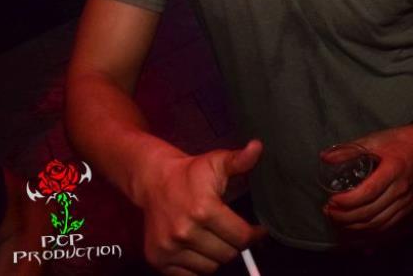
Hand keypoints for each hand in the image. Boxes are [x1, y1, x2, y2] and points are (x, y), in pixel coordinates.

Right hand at [135, 140, 266, 274]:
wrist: (154, 181)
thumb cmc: (192, 173)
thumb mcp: (217, 161)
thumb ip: (240, 160)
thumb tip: (258, 147)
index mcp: (203, 209)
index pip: (241, 237)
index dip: (255, 235)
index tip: (258, 231)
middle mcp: (184, 232)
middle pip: (227, 254)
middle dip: (235, 244)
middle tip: (233, 232)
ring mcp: (169, 248)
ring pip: (210, 268)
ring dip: (217, 256)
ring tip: (216, 238)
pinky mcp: (157, 259)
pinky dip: (198, 266)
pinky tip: (200, 248)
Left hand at [323, 121, 412, 237]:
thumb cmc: (398, 142)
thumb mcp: (374, 140)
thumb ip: (350, 150)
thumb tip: (324, 157)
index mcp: (393, 170)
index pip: (368, 192)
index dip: (348, 201)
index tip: (332, 200)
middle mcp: (401, 189)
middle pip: (371, 212)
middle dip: (346, 217)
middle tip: (329, 212)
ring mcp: (406, 202)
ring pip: (378, 224)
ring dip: (355, 227)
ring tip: (337, 220)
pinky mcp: (408, 209)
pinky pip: (387, 227)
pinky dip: (369, 233)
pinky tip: (354, 230)